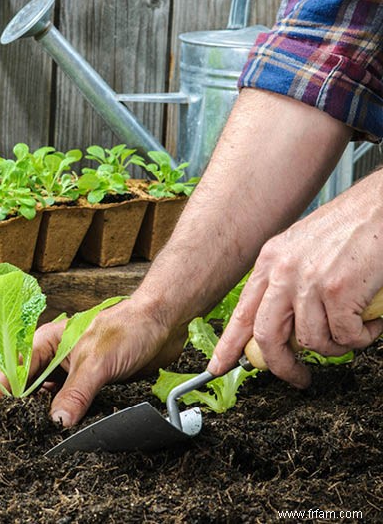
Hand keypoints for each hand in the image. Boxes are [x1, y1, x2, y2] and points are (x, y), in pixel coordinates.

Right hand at [0, 298, 186, 426]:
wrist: (163, 324)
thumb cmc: (127, 328)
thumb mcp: (96, 363)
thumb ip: (75, 394)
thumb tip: (56, 423)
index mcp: (47, 342)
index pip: (16, 369)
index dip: (3, 391)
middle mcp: (56, 358)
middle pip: (30, 388)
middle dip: (25, 408)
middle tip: (21, 433)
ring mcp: (73, 372)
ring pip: (52, 399)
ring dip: (49, 416)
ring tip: (41, 437)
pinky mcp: (92, 385)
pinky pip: (74, 405)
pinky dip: (70, 418)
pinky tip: (69, 431)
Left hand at [209, 174, 382, 386]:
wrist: (381, 206)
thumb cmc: (351, 228)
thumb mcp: (303, 251)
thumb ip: (287, 284)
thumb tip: (283, 327)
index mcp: (270, 261)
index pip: (241, 313)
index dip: (229, 345)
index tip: (218, 366)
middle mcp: (283, 271)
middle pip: (267, 336)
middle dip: (282, 366)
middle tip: (298, 378)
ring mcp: (309, 281)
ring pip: (312, 342)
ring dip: (336, 347)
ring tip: (353, 331)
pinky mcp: (339, 290)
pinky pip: (345, 336)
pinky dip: (362, 337)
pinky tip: (371, 322)